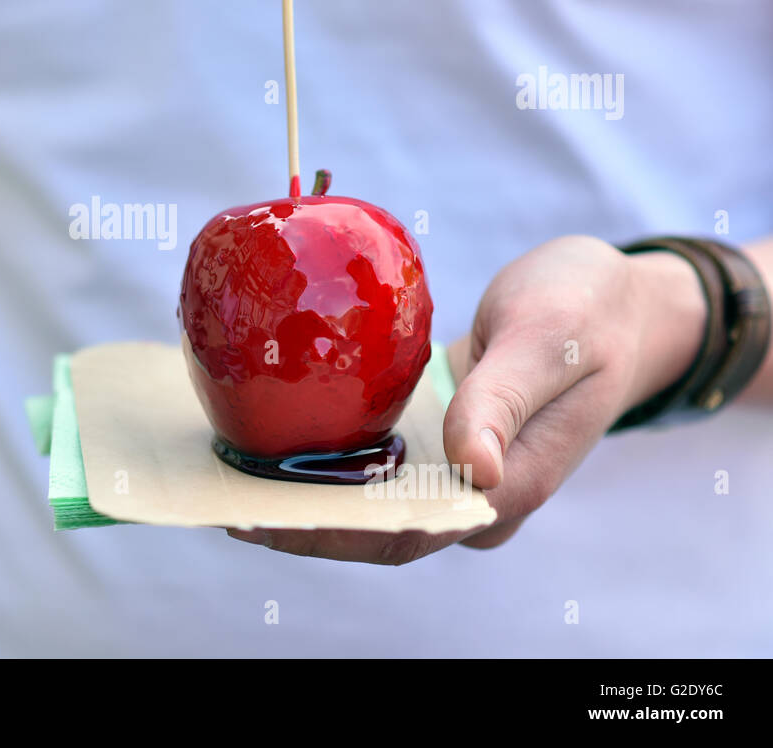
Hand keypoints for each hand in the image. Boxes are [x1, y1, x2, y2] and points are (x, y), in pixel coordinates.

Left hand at [227, 235, 707, 562]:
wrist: (614, 301)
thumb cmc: (587, 311)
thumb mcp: (548, 341)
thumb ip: (506, 402)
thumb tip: (475, 473)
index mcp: (508, 488)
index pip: (402, 534)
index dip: (327, 534)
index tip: (256, 518)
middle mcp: (474, 493)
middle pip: (371, 529)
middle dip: (295, 521)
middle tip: (219, 495)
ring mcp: (455, 469)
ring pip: (366, 500)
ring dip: (301, 493)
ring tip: (229, 473)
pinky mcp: (437, 437)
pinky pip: (374, 460)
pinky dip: (324, 455)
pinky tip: (273, 433)